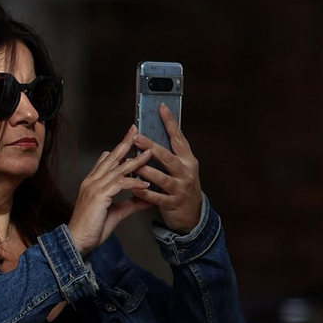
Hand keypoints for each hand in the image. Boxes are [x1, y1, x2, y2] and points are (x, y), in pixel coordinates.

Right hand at [67, 125, 157, 255]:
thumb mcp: (116, 213)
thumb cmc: (92, 228)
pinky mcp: (99, 195)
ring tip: (149, 153)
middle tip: (137, 130)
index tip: (130, 138)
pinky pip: (119, 184)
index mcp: (93, 182)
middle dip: (126, 143)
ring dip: (135, 161)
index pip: (107, 160)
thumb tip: (147, 198)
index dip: (119, 148)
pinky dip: (133, 183)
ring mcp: (95, 187)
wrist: (78, 241)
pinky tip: (145, 183)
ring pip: (118, 169)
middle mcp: (92, 181)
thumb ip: (131, 203)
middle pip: (112, 158)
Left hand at [130, 103, 202, 232]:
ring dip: (145, 170)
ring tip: (131, 164)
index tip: (161, 108)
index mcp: (188, 160)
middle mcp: (186, 172)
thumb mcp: (181, 167)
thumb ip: (169, 152)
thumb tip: (152, 132)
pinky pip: (156, 197)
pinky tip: (133, 187)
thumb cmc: (182, 186)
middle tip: (138, 138)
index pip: (178, 138)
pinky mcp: (172, 203)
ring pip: (162, 178)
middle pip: (169, 158)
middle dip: (153, 147)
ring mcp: (180, 188)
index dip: (170, 123)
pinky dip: (144, 192)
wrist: (191, 215)